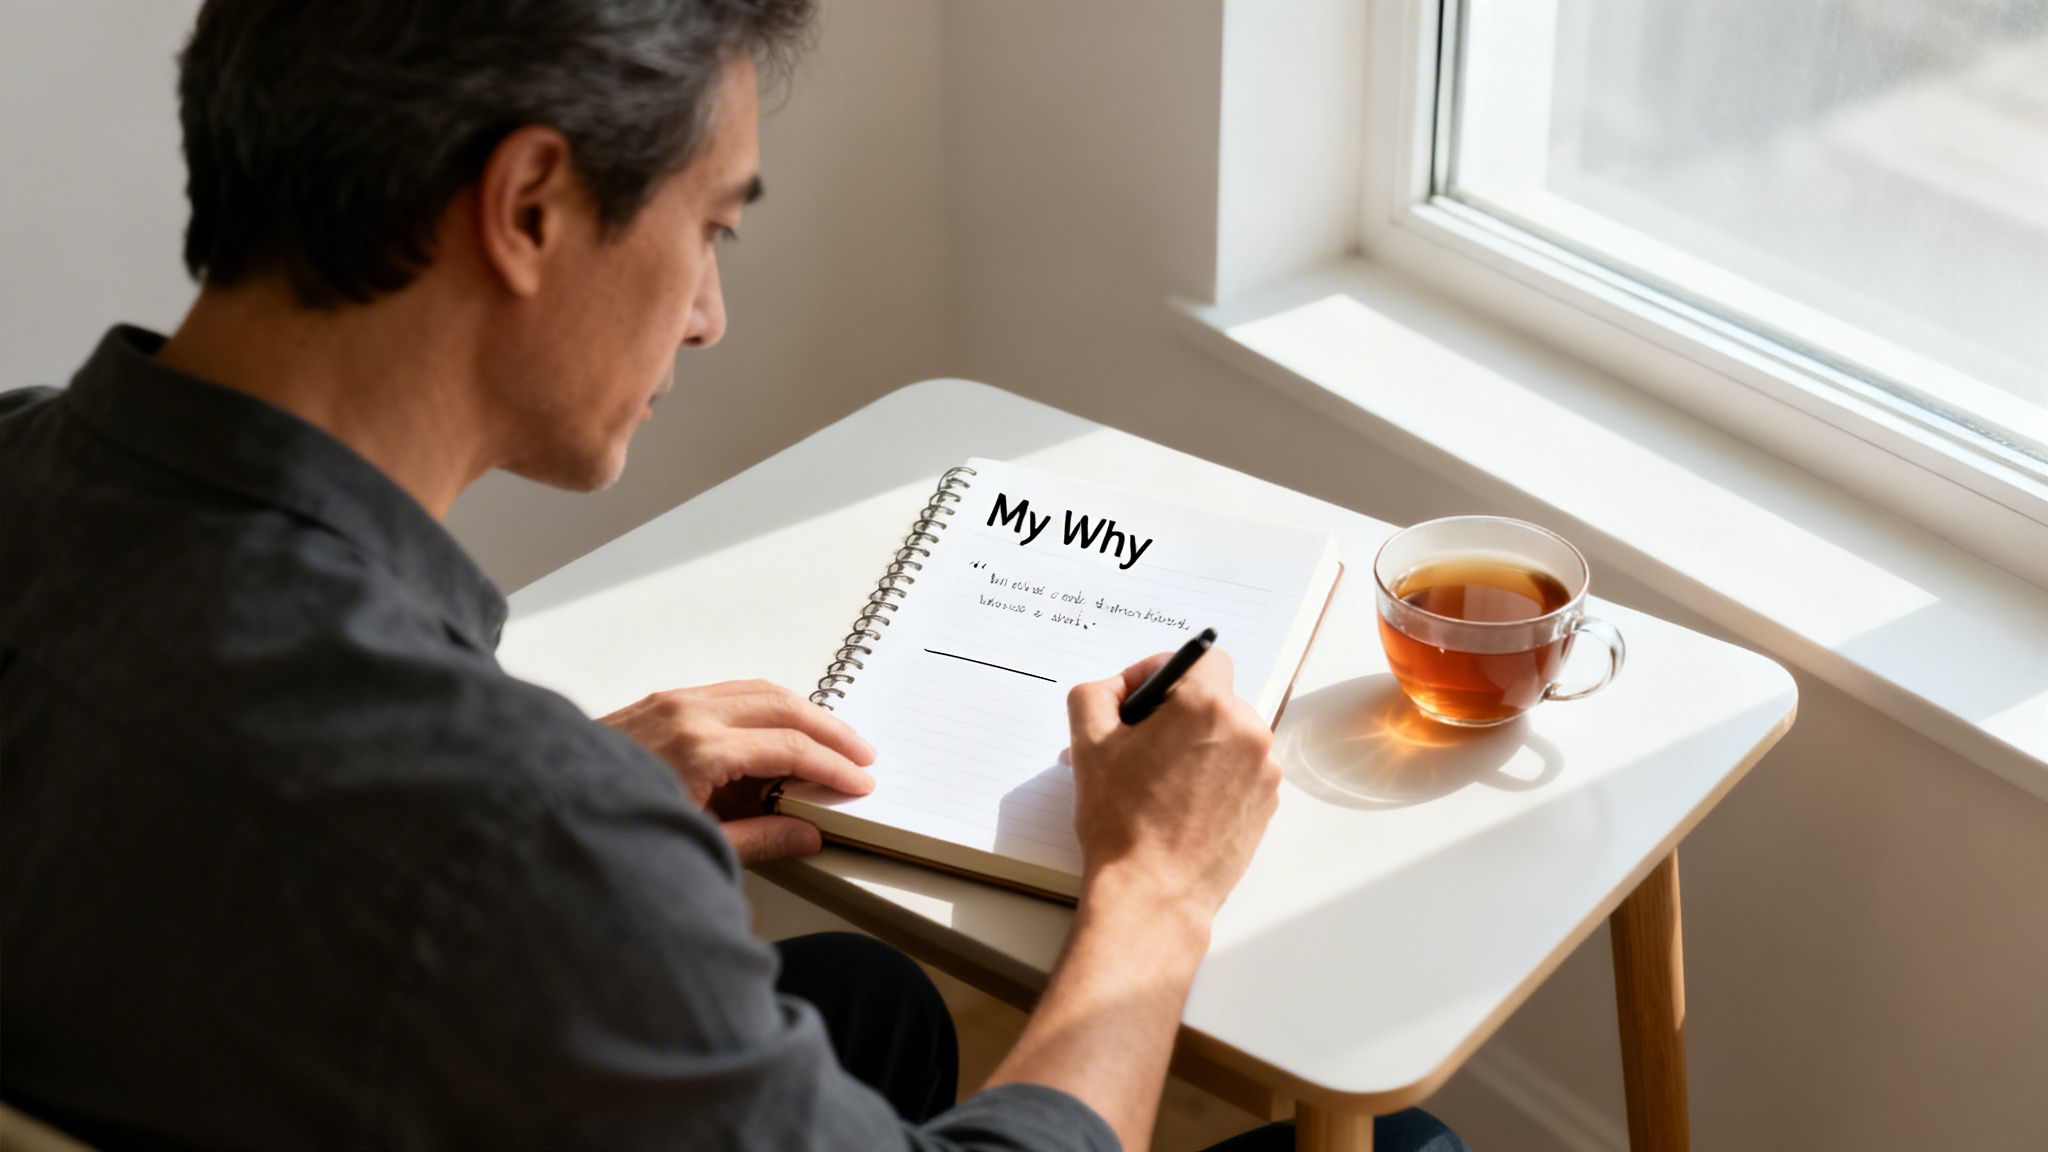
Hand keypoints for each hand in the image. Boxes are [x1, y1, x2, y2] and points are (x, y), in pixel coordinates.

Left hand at [602, 680, 875, 865]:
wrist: (539, 810)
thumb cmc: (608, 833)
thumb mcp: (693, 847)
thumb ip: (759, 839)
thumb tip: (808, 832)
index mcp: (699, 750)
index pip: (789, 748)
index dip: (832, 766)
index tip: (858, 782)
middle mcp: (687, 714)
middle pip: (783, 706)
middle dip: (830, 730)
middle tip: (861, 754)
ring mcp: (670, 703)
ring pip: (757, 690)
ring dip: (801, 712)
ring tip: (831, 739)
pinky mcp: (657, 702)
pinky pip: (728, 692)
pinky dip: (765, 705)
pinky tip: (780, 729)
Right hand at [1065, 649, 1280, 920]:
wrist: (1153, 893)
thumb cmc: (1122, 822)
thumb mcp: (1088, 743)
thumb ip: (1096, 694)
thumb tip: (1116, 688)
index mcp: (1208, 706)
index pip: (1201, 656)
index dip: (1165, 671)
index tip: (1141, 700)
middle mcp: (1248, 731)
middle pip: (1214, 698)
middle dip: (1177, 713)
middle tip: (1140, 746)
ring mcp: (1264, 771)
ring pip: (1228, 735)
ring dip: (1197, 745)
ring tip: (1159, 781)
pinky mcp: (1267, 804)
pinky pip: (1240, 770)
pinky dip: (1214, 776)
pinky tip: (1181, 805)